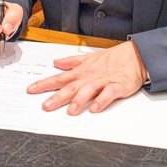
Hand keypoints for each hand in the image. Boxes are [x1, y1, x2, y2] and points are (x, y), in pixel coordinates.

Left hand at [26, 41, 148, 114]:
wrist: (135, 56)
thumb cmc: (112, 59)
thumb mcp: (89, 58)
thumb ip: (71, 62)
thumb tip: (56, 63)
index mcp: (82, 71)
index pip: (60, 78)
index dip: (45, 84)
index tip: (31, 90)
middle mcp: (90, 76)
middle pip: (71, 87)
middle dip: (57, 96)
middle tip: (45, 106)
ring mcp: (103, 81)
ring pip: (89, 90)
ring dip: (79, 100)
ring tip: (71, 111)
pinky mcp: (117, 86)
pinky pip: (109, 94)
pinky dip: (102, 101)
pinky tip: (95, 109)